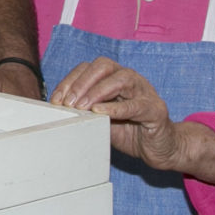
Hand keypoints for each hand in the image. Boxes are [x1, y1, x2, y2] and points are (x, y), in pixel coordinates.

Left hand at [48, 57, 182, 165]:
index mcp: (114, 78)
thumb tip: (57, 110)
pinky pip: (136, 105)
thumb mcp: (100, 119)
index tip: (56, 100)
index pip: (88, 68)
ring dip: (97, 91)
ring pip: (121, 79)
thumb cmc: (127, 130)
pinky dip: (116, 107)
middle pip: (104, 66)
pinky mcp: (156, 110)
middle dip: (81, 82)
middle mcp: (130, 80)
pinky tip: (100, 112)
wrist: (158, 148)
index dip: (70, 81)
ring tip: (82, 107)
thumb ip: (83, 111)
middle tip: (68, 102)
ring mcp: (145, 92)